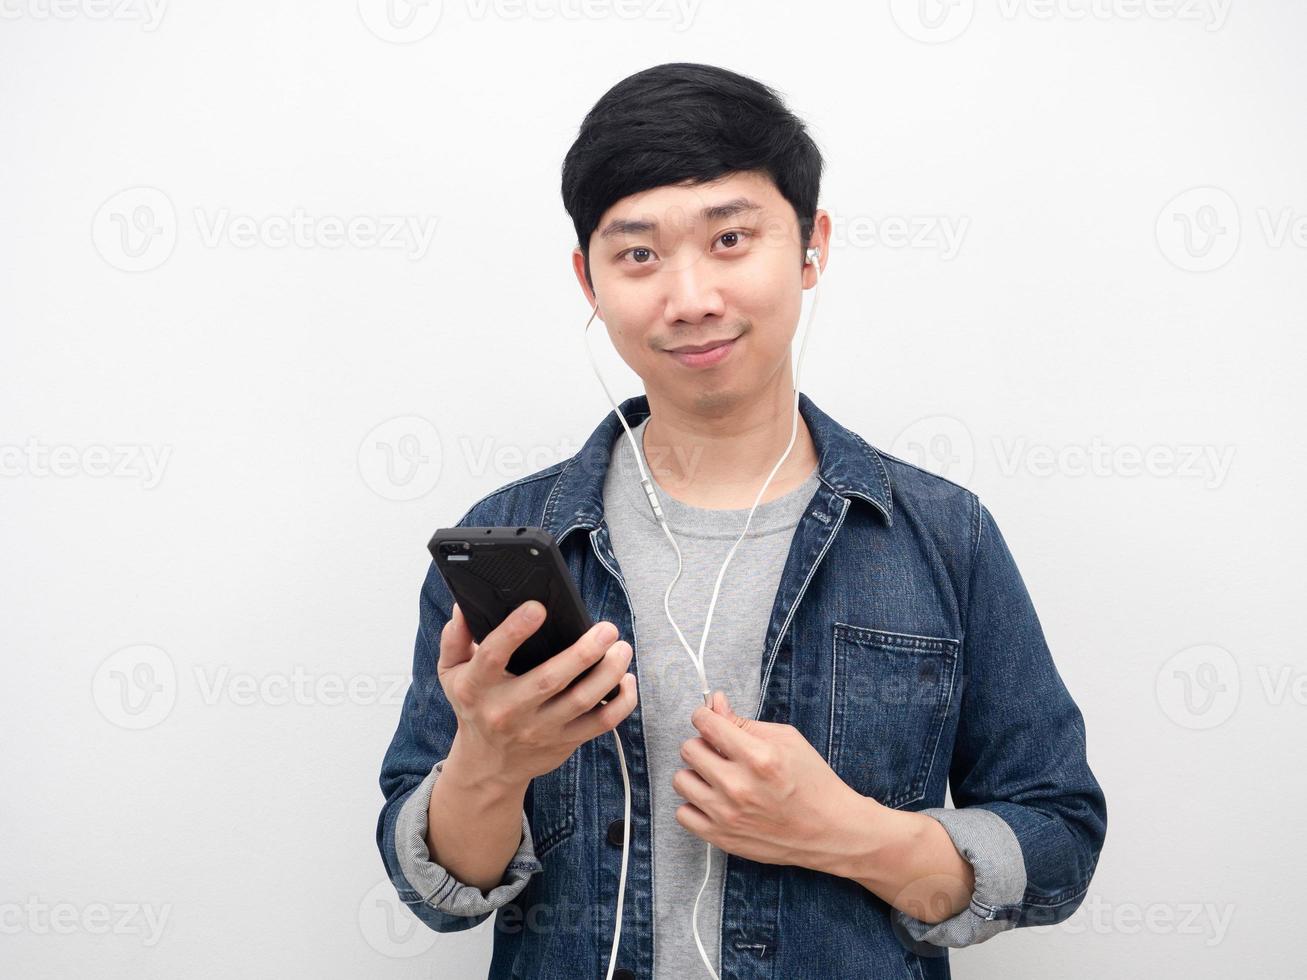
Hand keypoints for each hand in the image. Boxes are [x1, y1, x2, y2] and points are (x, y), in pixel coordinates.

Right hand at [437, 600, 637, 786]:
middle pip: (549, 680)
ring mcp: (539, 729)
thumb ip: (455, 637)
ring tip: (622, 648)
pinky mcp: (565, 741)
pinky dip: (621, 702)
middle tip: (606, 629)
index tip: (538, 607)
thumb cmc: (474, 707)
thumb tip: (463, 606)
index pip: (493, 656)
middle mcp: (508, 710)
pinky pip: (601, 723)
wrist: (488, 765)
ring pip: (581, 700)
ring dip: (608, 673)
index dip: (515, 630)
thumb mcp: (451, 673)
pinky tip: (626, 679)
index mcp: (478, 687)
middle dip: (583, 652)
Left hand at [672, 691, 871, 870]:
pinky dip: (695, 805)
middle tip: (720, 751)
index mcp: (758, 757)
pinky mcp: (721, 838)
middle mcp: (739, 786)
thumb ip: (744, 722)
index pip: (706, 724)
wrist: (830, 830)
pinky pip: (682, 814)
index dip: (704, 716)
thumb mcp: (786, 740)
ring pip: (681, 780)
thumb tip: (714, 702)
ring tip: (718, 777)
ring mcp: (727, 815)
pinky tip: (715, 800)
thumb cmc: (812, 781)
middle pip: (689, 749)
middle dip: (702, 743)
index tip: (708, 719)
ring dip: (697, 774)